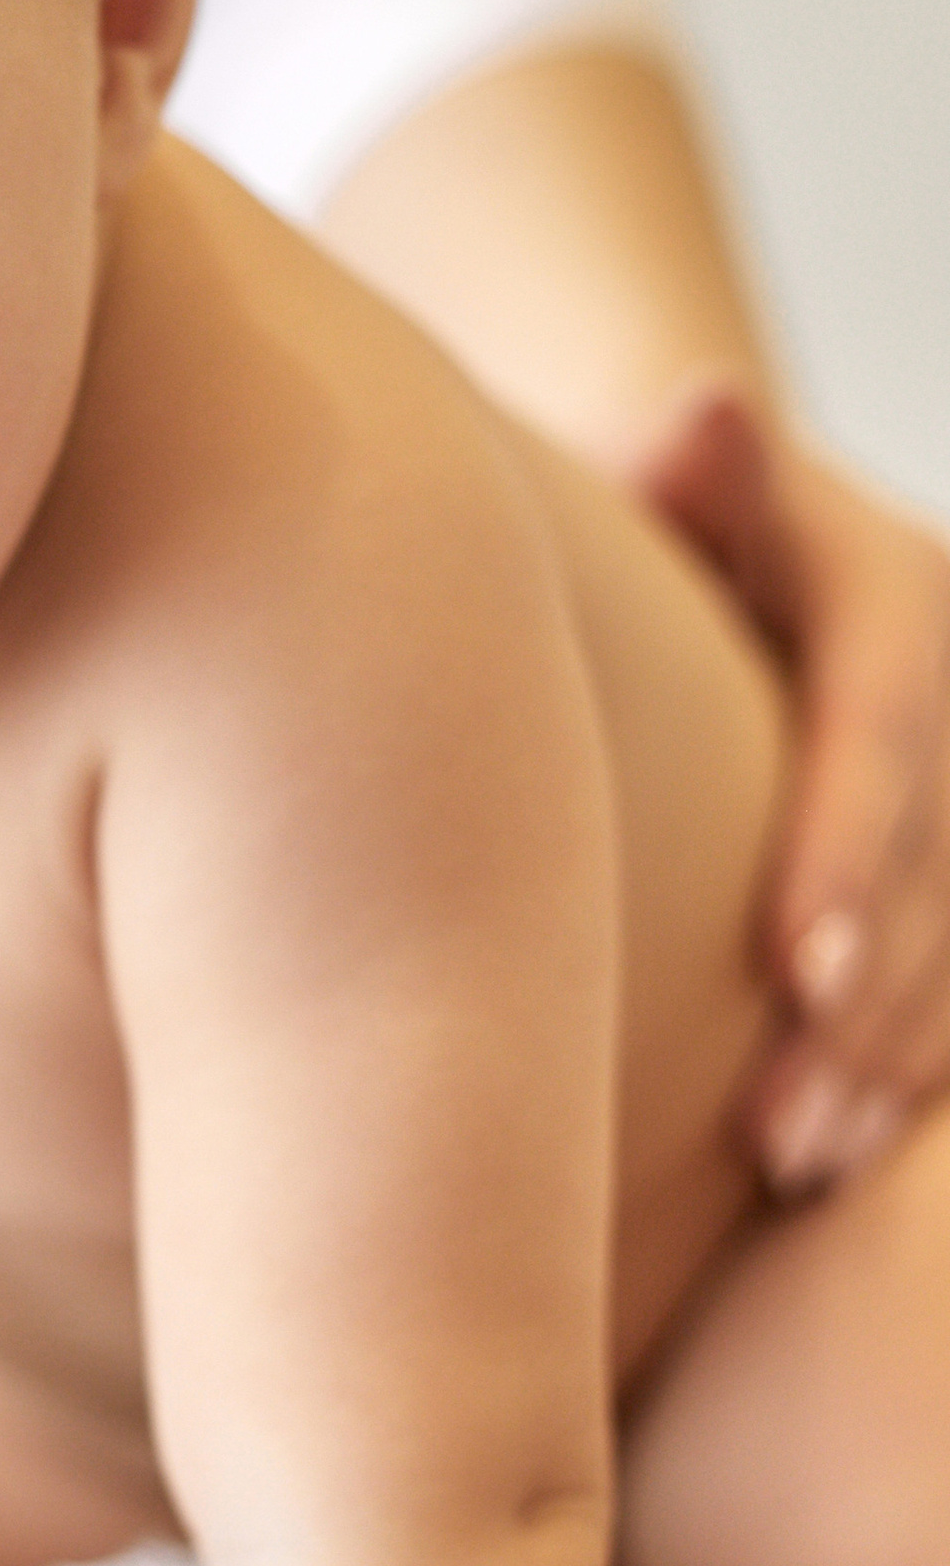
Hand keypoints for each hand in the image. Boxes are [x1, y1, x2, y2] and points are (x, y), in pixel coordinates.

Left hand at [629, 386, 949, 1186]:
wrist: (708, 552)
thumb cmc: (645, 528)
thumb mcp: (671, 486)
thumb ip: (695, 474)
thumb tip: (707, 407)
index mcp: (900, 589)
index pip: (888, 731)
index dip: (848, 853)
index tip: (784, 971)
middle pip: (940, 865)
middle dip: (863, 1003)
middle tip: (766, 1124)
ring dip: (888, 1062)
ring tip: (785, 1158)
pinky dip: (910, 1069)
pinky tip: (836, 1151)